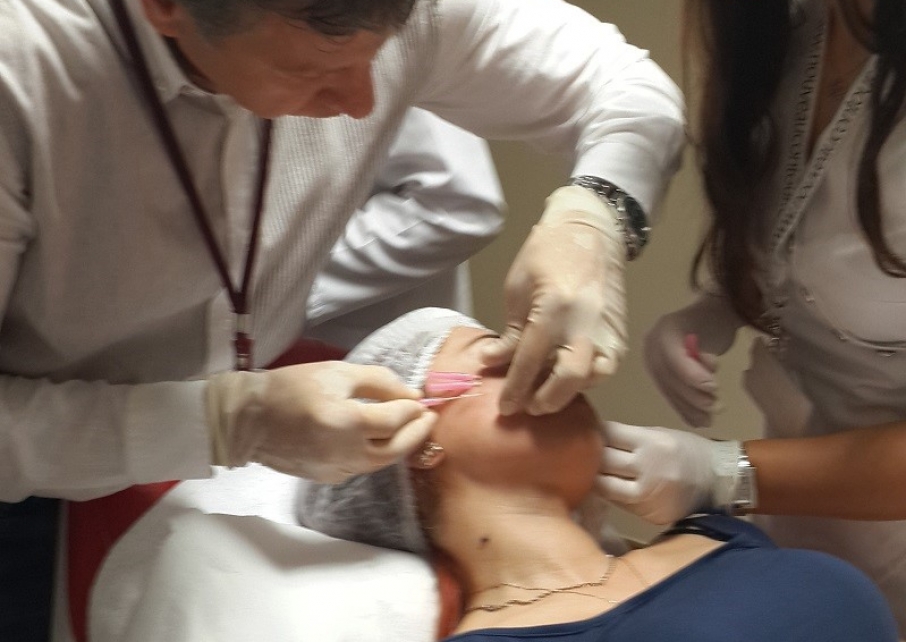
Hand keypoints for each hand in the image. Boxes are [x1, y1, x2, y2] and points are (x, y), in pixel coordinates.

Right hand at [206, 362, 436, 482]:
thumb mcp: (337, 372)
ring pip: (382, 463)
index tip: (422, 400)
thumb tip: (411, 395)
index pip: (395, 420)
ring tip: (411, 429)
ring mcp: (337, 470)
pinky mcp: (328, 478)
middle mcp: (346, 453)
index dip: (413, 410)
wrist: (247, 419)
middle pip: (396, 449)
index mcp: (348, 423)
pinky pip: (363, 468)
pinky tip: (381, 441)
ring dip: (401, 447)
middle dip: (417, 433)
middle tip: (429, 418)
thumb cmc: (291, 387)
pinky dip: (378, 455)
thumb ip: (379, 382)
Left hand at [482, 186, 626, 415]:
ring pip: (594, 377)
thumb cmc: (545, 254)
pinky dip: (589, 378)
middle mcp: (584, 323)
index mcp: (554, 308)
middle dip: (547, 400)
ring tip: (548, 394)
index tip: (504, 409)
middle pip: (569, 378)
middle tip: (529, 407)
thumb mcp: (517, 290)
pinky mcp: (620, 332)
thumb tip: (493, 362)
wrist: (590, 231)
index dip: (515, 389)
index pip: (530, 361)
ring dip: (570, 392)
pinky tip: (570, 378)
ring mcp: (607, 329)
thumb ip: (511, 333)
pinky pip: (607, 366)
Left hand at [597, 421, 739, 524]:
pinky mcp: (648, 515)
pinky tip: (608, 487)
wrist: (719, 482)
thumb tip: (596, 439)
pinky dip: (611, 494)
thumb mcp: (659, 435)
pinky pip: (619, 503)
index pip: (608, 434)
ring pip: (604, 486)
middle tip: (582, 453)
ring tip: (588, 473)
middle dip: (590, 455)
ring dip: (595, 478)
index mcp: (651, 443)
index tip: (586, 432)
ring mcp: (647, 495)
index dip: (594, 433)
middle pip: (603, 461)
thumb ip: (629, 439)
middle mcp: (647, 469)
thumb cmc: (687, 452)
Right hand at [643, 295, 741, 427]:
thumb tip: (706, 386)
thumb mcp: (716, 329)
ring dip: (689, 408)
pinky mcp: (660, 376)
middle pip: (668, 379)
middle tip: (716, 407)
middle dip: (692, 396)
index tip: (713, 388)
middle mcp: (652, 348)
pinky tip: (698, 421)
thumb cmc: (717, 319)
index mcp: (664, 331)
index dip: (691, 376)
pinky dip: (684, 410)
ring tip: (710, 419)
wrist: (710, 317)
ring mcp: (654, 363)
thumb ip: (709, 356)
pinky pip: (669, 395)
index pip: (673, 359)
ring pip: (668, 391)